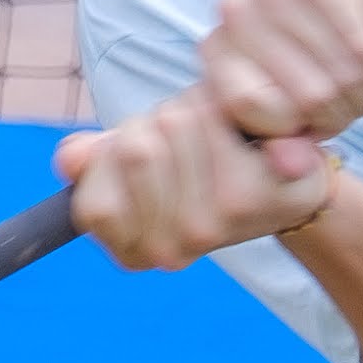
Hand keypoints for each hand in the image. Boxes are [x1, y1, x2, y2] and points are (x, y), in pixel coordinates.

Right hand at [55, 92, 340, 272]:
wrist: (293, 180)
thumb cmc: (210, 163)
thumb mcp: (144, 158)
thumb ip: (100, 158)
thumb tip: (69, 157)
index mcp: (135, 252)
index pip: (92, 204)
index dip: (110, 160)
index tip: (146, 157)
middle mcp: (169, 251)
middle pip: (130, 152)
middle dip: (153, 128)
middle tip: (189, 141)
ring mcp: (205, 228)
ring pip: (166, 131)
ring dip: (187, 115)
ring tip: (213, 136)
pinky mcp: (242, 198)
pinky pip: (205, 122)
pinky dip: (218, 110)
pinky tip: (238, 132)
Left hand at [199, 0, 362, 141]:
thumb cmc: (324, 55)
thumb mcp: (296, 107)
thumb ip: (286, 141)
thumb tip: (291, 169)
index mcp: (218, 51)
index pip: (250, 112)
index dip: (297, 126)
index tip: (313, 116)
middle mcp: (236, 15)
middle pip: (307, 100)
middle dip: (344, 110)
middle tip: (354, 96)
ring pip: (342, 77)